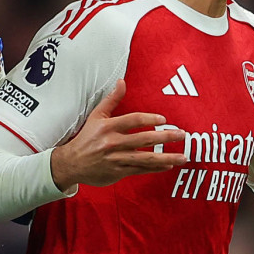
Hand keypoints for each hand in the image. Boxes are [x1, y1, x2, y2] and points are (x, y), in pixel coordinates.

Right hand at [48, 80, 186, 188]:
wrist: (71, 163)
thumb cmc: (86, 138)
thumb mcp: (96, 116)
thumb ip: (112, 99)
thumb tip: (122, 81)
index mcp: (108, 127)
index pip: (133, 120)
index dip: (149, 119)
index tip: (164, 120)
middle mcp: (114, 143)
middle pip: (144, 139)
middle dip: (165, 137)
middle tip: (182, 134)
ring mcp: (117, 159)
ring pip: (146, 158)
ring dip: (166, 158)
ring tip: (182, 156)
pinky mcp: (119, 172)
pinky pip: (141, 169)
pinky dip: (155, 168)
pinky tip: (168, 166)